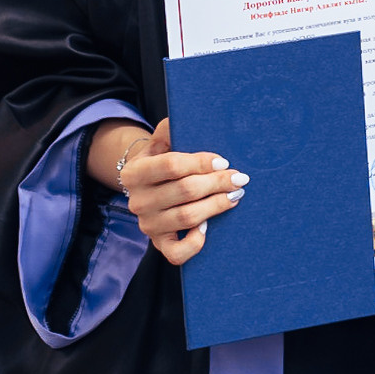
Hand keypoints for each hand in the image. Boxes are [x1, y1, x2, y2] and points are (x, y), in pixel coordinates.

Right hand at [119, 118, 247, 265]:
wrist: (147, 187)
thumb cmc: (161, 161)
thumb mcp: (160, 142)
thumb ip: (169, 129)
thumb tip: (181, 120)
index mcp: (135, 173)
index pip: (172, 166)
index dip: (202, 163)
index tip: (224, 161)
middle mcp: (138, 201)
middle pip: (185, 191)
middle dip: (217, 183)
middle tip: (239, 178)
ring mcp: (147, 225)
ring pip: (187, 217)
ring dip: (216, 205)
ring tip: (235, 195)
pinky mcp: (159, 243)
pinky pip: (177, 253)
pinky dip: (195, 243)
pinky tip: (208, 227)